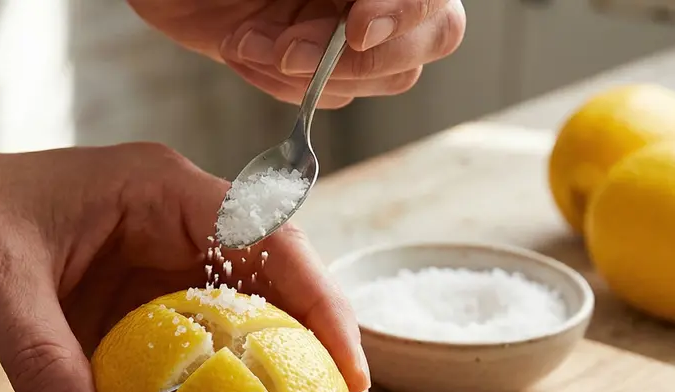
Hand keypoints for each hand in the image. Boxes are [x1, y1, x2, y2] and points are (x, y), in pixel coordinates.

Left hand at [0, 141, 377, 391]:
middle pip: (275, 289)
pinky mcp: (133, 314)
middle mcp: (172, 227)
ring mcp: (155, 272)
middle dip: (320, 358)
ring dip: (281, 386)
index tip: (348, 369)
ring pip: (243, 328)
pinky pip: (192, 359)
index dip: (319, 302)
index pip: (265, 237)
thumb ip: (46, 361)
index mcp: (158, 189)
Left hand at [127, 0, 465, 106]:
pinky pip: (326, 97)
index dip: (409, 11)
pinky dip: (278, 80)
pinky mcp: (311, 61)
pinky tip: (240, 46)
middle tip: (290, 52)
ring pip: (383, 76)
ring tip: (247, 41)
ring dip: (310, 72)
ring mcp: (348, 27)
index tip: (359, 28)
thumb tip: (371, 18)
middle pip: (434, 37)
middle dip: (359, 57)